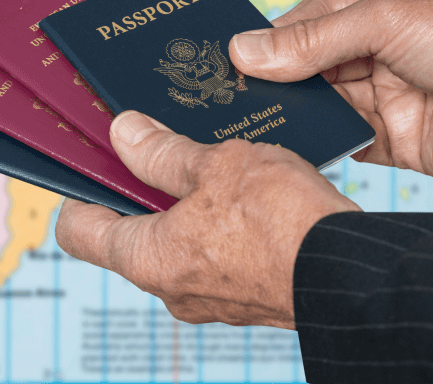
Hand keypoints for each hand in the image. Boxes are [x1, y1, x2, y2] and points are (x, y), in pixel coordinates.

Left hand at [55, 111, 357, 328]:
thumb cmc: (283, 223)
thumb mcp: (218, 165)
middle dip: (143, 188)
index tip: (94, 160)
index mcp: (148, 260)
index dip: (80, 191)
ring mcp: (213, 298)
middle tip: (158, 143)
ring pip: (181, 243)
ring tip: (211, 158)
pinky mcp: (249, 296)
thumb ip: (163, 152)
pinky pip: (220, 254)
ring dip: (190, 203)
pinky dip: (224, 223)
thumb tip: (124, 134)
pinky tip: (249, 187)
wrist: (352, 274)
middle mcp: (173, 289)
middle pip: (132, 234)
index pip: (80, 231)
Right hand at [228, 0, 432, 179]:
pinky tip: (279, 144)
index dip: (274, 33)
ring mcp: (390, 94)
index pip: (316, 15)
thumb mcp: (385, 17)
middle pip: (313, 61)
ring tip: (237, 117)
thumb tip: (246, 50)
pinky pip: (343, 141)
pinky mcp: (395, 140)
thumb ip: (314, 39)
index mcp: (388, 2)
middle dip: (274, 74)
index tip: (227, 49)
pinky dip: (314, 143)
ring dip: (289, 109)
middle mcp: (386, 47)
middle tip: (222, 87)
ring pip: (323, 102)